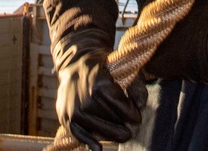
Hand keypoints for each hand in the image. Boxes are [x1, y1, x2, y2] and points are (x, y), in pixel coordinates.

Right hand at [54, 29, 146, 150]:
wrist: (75, 64)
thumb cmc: (102, 68)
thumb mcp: (121, 69)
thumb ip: (135, 86)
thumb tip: (141, 105)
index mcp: (100, 85)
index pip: (123, 108)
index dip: (133, 114)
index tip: (137, 117)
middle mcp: (86, 99)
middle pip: (113, 120)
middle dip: (124, 125)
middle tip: (132, 128)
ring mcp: (75, 110)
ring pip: (99, 129)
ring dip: (112, 134)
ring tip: (122, 134)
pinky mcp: (66, 117)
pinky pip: (80, 134)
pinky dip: (89, 142)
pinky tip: (98, 149)